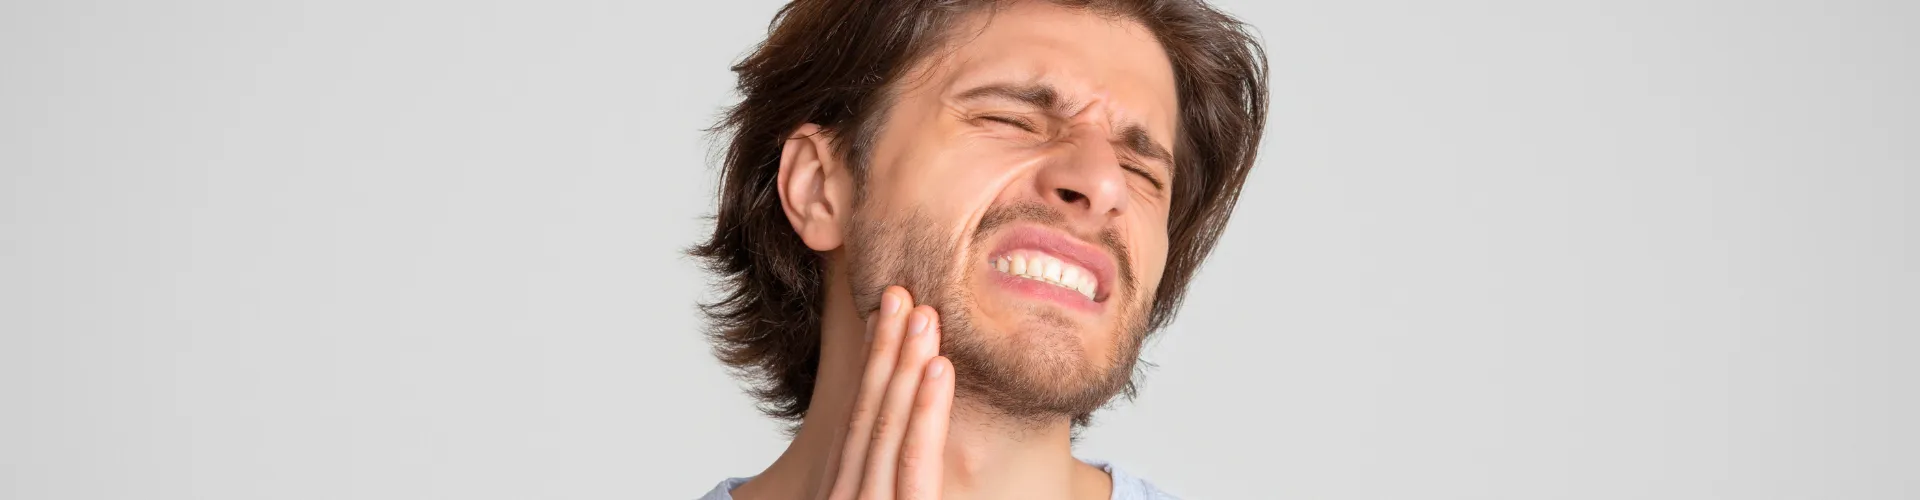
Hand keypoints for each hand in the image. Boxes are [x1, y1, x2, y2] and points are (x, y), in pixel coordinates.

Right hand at [822, 286, 953, 499]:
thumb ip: (889, 483)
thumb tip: (902, 441)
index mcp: (843, 492)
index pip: (853, 420)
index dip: (867, 363)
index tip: (880, 317)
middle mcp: (846, 495)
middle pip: (864, 413)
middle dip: (883, 350)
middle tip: (898, 293)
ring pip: (886, 426)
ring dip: (905, 365)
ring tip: (923, 316)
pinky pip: (914, 460)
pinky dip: (926, 411)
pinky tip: (939, 368)